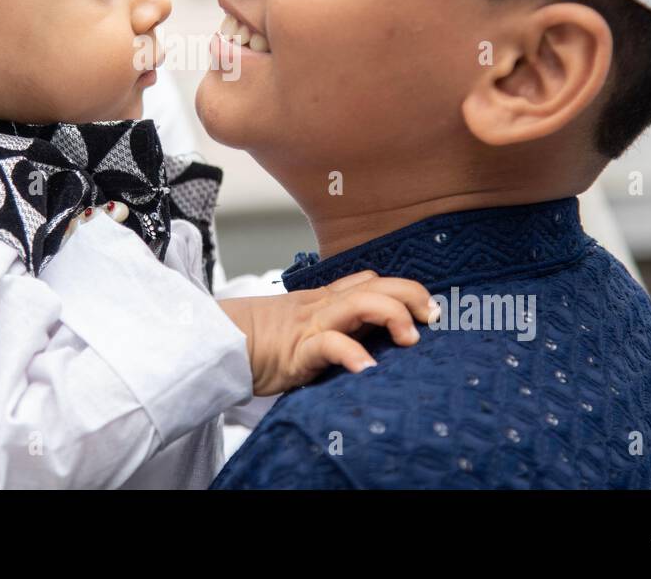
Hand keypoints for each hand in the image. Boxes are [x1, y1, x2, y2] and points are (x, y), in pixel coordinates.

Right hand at [218, 270, 435, 396]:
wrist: (217, 344)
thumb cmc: (259, 341)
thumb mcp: (300, 326)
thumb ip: (329, 326)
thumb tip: (363, 341)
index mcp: (325, 300)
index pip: (371, 281)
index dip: (404, 289)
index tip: (429, 310)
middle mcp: (323, 307)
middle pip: (376, 286)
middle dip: (411, 295)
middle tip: (432, 317)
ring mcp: (312, 325)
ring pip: (360, 304)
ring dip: (393, 317)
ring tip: (411, 339)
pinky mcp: (299, 350)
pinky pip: (331, 345)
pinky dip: (353, 354)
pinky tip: (368, 369)